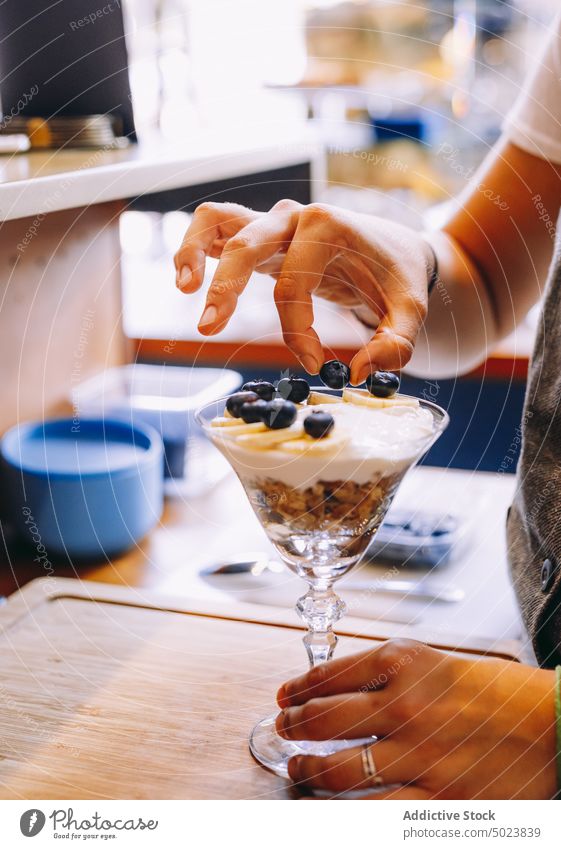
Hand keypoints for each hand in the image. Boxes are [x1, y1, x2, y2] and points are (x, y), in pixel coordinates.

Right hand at [174, 200, 430, 383]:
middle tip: (209, 328)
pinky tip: (185, 281)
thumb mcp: (411, 310)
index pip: (294, 284)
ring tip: (184, 289)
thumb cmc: (398, 277)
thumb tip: (356, 372)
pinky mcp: (260, 234)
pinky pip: (216, 227)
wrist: (396, 248)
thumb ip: (395, 343)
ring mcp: (272, 221)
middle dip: (224, 287)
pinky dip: (194, 247)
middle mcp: (294, 216)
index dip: (297, 331)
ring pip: (217, 219)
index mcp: (329, 226)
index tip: (313, 365)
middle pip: (246, 244)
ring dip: (193, 251)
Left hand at [276, 640, 556, 798]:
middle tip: (283, 728)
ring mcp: (419, 755)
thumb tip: (338, 686)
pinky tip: (326, 808)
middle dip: (294, 726)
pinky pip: (374, 812)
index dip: (299, 687)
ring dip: (308, 771)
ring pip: (339, 770)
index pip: (330, 674)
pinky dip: (343, 813)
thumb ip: (390, 671)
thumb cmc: (501, 691)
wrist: (554, 724)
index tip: (286, 695)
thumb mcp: (440, 661)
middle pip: (324, 719)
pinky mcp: (438, 798)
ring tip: (296, 768)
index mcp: (405, 662)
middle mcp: (405, 704)